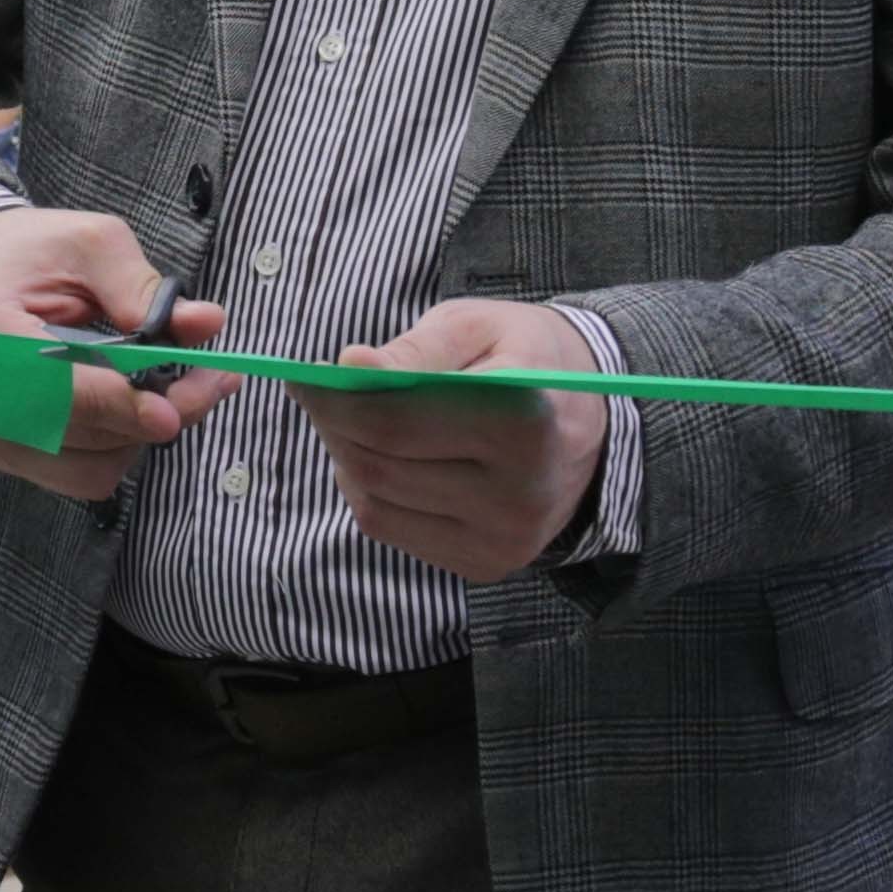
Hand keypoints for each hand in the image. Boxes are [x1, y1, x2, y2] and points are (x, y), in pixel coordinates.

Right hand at [0, 206, 222, 501]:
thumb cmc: (21, 253)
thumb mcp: (85, 244)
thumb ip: (140, 286)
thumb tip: (205, 323)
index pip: (61, 394)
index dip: (124, 406)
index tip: (178, 406)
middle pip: (85, 439)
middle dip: (156, 415)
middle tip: (209, 381)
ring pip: (90, 470)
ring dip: (139, 435)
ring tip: (171, 389)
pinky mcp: (4, 454)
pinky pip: (77, 473)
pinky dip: (116, 446)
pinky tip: (131, 405)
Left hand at [298, 297, 609, 586]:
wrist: (590, 422)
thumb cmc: (524, 358)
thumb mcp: (477, 327)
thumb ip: (414, 350)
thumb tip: (348, 365)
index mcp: (523, 420)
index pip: (394, 422)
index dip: (333, 399)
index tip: (302, 374)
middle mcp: (518, 492)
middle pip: (379, 466)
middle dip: (334, 425)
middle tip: (321, 393)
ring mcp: (503, 538)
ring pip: (376, 504)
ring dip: (347, 459)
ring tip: (355, 421)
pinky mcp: (486, 564)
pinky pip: (393, 531)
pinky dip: (371, 491)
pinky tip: (387, 459)